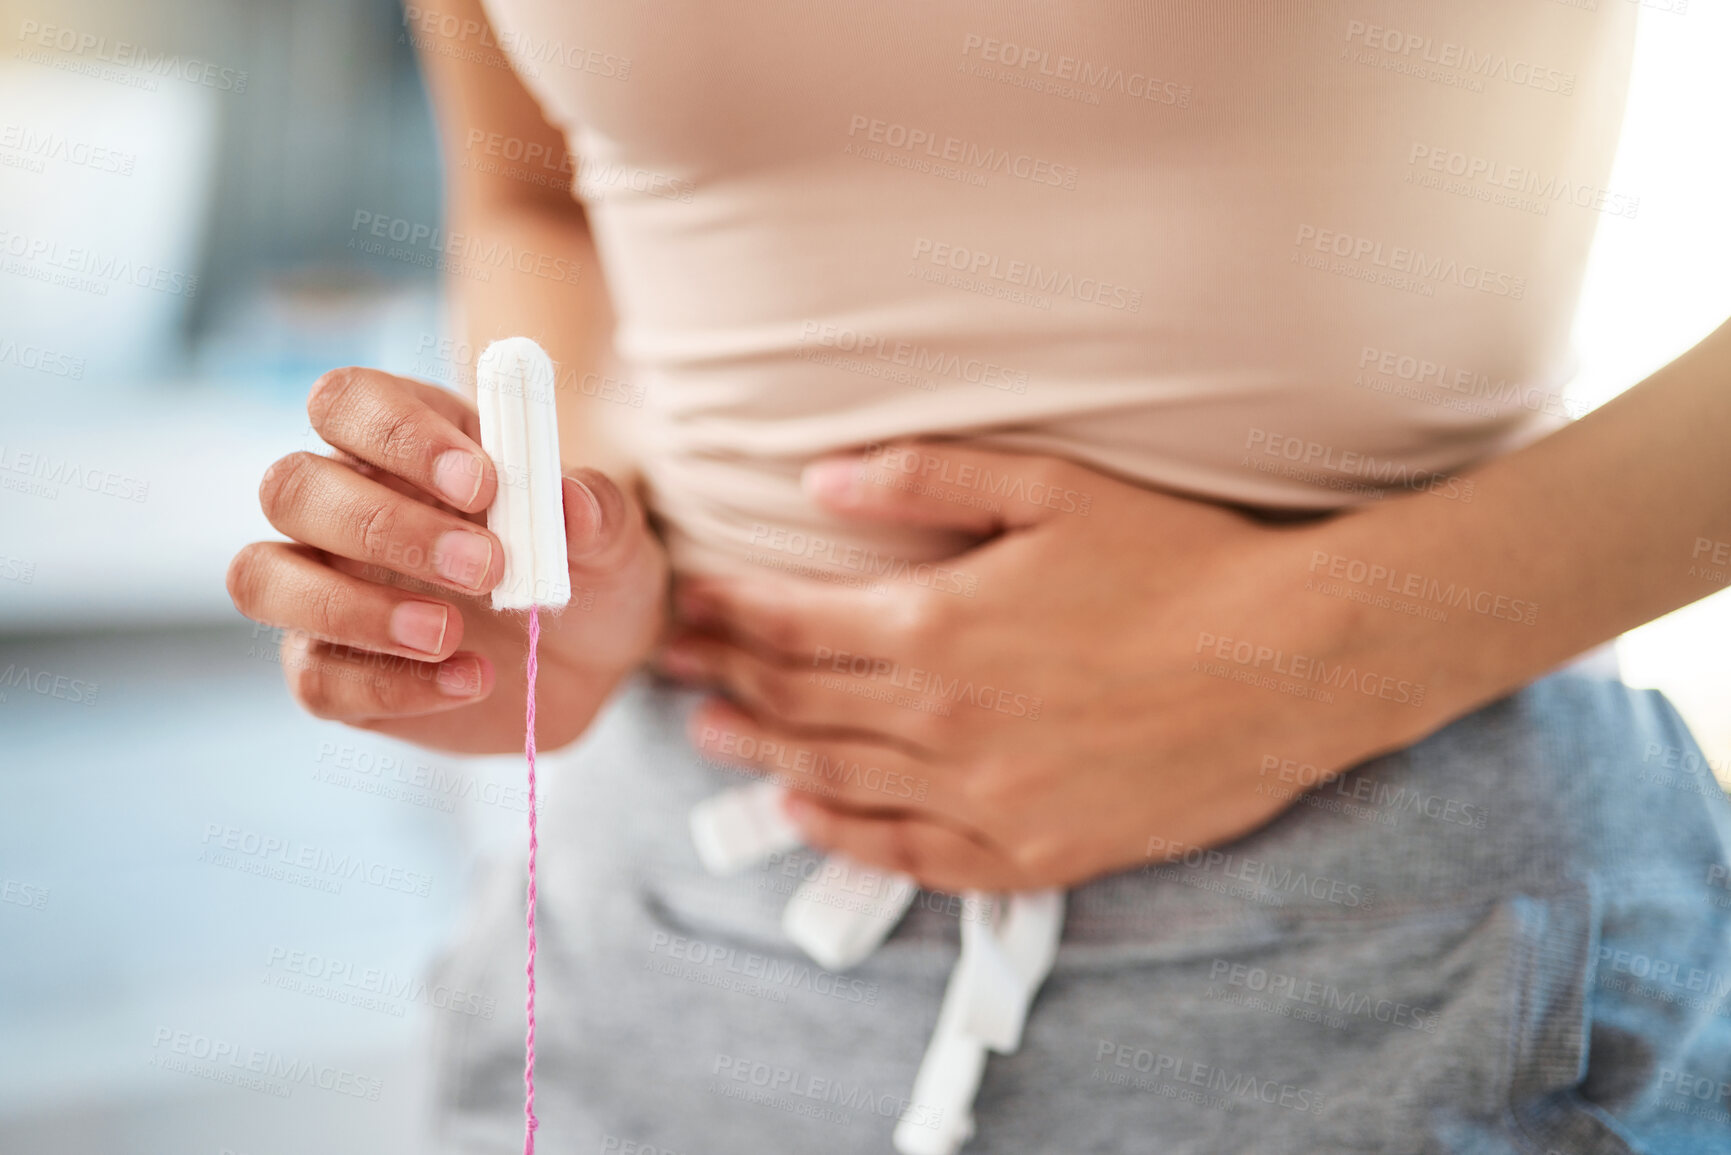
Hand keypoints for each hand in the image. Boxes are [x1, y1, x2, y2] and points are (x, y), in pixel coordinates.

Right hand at [228, 367, 665, 753]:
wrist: (594, 661)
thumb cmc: (587, 568)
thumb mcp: (614, 536)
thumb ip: (596, 509)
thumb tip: (569, 500)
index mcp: (404, 442)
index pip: (348, 401)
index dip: (400, 435)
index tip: (484, 485)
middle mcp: (344, 506)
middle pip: (292, 488)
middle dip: (385, 527)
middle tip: (487, 568)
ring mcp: (326, 589)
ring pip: (263, 579)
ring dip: (354, 608)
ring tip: (453, 631)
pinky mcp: (334, 670)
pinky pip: (315, 677)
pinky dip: (392, 683)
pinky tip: (472, 680)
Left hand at [659, 443, 1441, 891]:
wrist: (1292, 658)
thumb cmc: (1179, 560)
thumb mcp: (1051, 488)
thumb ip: (922, 478)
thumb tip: (816, 481)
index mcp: (936, 619)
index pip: (787, 622)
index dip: (721, 613)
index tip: (681, 606)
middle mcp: (941, 716)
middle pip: (796, 702)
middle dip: (722, 679)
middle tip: (673, 670)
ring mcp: (983, 792)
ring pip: (836, 778)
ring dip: (762, 756)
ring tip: (711, 737)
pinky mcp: (1031, 849)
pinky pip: (910, 855)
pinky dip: (845, 837)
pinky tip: (807, 818)